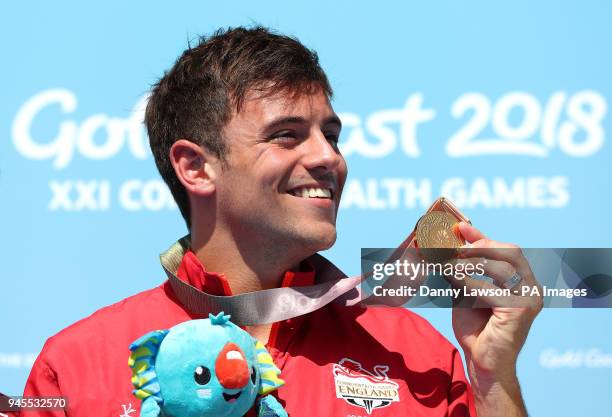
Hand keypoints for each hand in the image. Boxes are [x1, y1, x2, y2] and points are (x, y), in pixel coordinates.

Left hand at [451, 222, 542, 381]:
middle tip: (456, 251)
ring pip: (499, 268)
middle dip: (479, 247)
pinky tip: (454, 286)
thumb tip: (455, 240)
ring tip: (449, 269)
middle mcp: (531, 286)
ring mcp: (529, 298)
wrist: (482, 360)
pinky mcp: (520, 311)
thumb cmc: (476, 325)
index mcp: (522, 279)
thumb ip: (467, 267)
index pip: (508, 248)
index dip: (483, 236)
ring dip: (470, 265)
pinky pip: (490, 290)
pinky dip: (468, 285)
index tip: (460, 228)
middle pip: (510, 251)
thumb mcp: (468, 288)